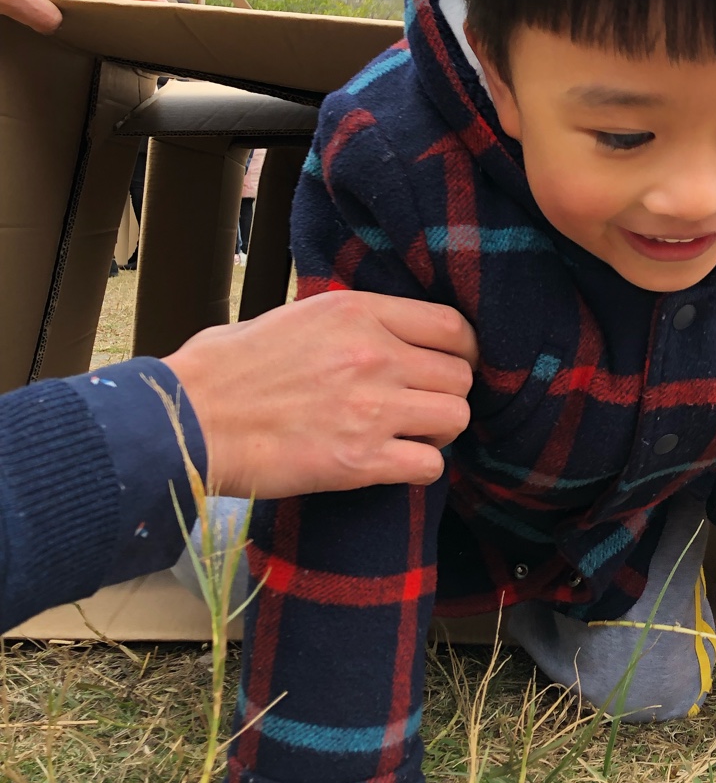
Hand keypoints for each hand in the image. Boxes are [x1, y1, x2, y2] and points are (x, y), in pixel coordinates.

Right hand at [163, 290, 477, 497]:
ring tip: (412, 437)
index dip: (462, 350)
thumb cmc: (223, 370)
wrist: (187, 422)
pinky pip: (430, 466)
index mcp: (356, 312)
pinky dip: (422, 470)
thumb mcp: (290, 317)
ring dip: (440, 432)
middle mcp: (374, 355)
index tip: (450, 365)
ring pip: (456, 419)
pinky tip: (397, 466)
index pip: (451, 325)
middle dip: (448, 394)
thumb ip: (344, 322)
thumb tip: (373, 330)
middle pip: (460, 376)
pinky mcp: (360, 462)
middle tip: (423, 408)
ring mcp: (371, 410)